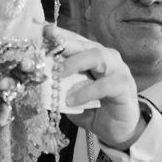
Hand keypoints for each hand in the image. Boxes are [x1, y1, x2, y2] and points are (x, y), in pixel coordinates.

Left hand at [45, 24, 143, 149]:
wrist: (118, 130)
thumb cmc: (94, 108)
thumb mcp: (71, 96)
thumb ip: (60, 86)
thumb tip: (37, 78)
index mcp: (92, 56)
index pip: (74, 41)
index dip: (58, 36)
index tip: (41, 31)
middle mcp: (106, 57)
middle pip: (84, 44)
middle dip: (64, 42)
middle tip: (46, 43)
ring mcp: (118, 69)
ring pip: (97, 56)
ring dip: (75, 63)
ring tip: (58, 73)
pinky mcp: (124, 86)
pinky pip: (104, 85)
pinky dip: (85, 91)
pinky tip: (71, 100)